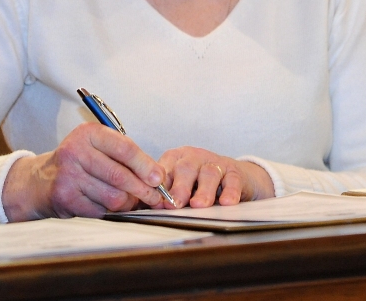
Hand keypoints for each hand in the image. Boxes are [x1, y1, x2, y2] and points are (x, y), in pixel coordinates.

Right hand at [2, 123, 165, 221]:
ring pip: (113, 196)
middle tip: (155, 197)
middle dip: (143, 189)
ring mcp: (68, 176)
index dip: (146, 166)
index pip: (126, 149)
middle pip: (121, 175)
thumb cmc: (80, 162)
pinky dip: (110, 211)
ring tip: (130, 201)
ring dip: (127, 203)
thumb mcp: (100, 148)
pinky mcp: (64, 198)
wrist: (39, 181)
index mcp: (89, 133)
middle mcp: (75, 151)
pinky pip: (100, 210)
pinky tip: (108, 206)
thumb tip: (158, 177)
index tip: (159, 178)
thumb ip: (127, 157)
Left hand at [157, 146, 273, 208]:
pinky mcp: (234, 171)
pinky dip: (230, 191)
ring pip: (209, 173)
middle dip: (180, 187)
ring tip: (199, 205)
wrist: (231, 176)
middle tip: (175, 203)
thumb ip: (156, 195)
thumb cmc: (196, 183)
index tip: (155, 203)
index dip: (159, 186)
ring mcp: (215, 163)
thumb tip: (132, 207)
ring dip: (204, 190)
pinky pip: (232, 180)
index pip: (163, 171)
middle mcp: (194, 158)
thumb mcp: (176, 185)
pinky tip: (227, 202)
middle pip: (186, 168)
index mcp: (174, 160)